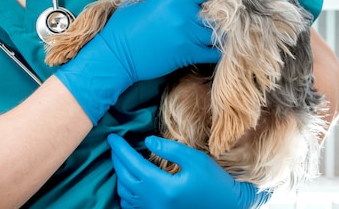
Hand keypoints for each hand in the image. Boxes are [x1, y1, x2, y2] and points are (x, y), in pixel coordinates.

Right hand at [55, 0, 247, 122]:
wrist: (116, 55)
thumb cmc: (123, 26)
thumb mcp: (140, 2)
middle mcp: (184, 17)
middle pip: (218, 13)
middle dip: (229, 12)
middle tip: (238, 9)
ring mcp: (187, 37)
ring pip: (218, 34)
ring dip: (226, 32)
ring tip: (234, 29)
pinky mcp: (186, 55)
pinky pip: (213, 53)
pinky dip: (219, 51)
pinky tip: (221, 48)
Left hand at [108, 134, 271, 208]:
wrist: (226, 207)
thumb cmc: (214, 183)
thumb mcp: (195, 160)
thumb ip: (170, 149)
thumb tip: (147, 141)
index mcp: (162, 187)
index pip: (132, 164)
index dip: (120, 149)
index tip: (111, 136)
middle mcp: (154, 202)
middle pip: (125, 178)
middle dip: (117, 159)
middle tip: (114, 144)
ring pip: (125, 193)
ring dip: (120, 174)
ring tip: (120, 159)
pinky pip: (132, 205)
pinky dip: (125, 192)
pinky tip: (128, 182)